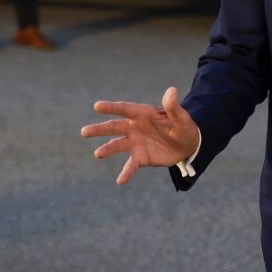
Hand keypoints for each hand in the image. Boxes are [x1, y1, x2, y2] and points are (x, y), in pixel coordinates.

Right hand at [80, 86, 199, 184]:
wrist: (187, 145)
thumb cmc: (183, 127)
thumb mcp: (181, 117)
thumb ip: (173, 107)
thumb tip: (172, 90)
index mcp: (143, 113)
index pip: (125, 109)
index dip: (112, 107)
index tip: (97, 106)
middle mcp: (134, 127)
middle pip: (115, 127)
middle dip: (100, 129)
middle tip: (84, 131)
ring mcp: (135, 143)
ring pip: (117, 145)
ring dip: (107, 149)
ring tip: (98, 154)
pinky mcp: (140, 157)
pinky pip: (130, 165)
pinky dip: (126, 173)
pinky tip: (120, 181)